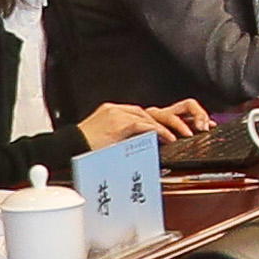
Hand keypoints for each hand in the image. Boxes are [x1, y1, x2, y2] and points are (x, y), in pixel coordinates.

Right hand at [77, 101, 207, 152]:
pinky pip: (144, 125)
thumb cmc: (83, 149)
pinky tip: (169, 139)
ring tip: (186, 135)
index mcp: (116, 112)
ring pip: (151, 116)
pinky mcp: (117, 122)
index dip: (165, 121)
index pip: (146, 114)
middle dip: (175, 119)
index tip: (180, 129)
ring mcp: (118, 113)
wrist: (66, 147)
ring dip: (171, 126)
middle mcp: (118, 109)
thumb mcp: (108, 142)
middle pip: (153, 111)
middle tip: (192, 128)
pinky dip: (159, 131)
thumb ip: (126, 140)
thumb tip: (145, 147)